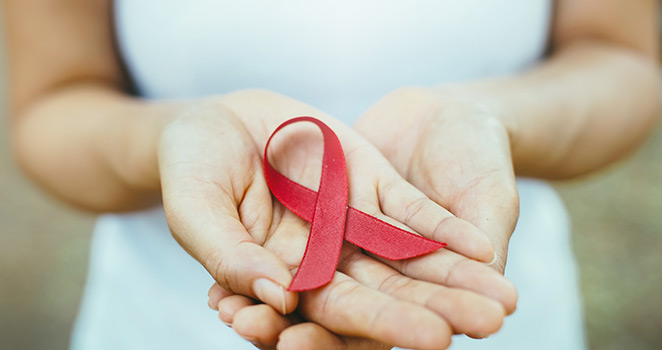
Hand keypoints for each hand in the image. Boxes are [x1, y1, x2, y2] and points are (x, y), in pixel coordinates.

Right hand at [201, 90, 514, 348]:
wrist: (215, 117)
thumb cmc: (190, 168)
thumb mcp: (196, 210)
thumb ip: (229, 256)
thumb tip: (281, 299)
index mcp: (283, 279)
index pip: (333, 314)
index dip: (377, 326)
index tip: (429, 339)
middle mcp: (326, 259)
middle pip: (384, 292)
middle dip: (431, 310)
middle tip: (480, 326)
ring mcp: (352, 222)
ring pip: (408, 258)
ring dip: (453, 277)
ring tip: (500, 301)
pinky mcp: (371, 184)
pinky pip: (412, 212)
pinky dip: (444, 228)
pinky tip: (482, 246)